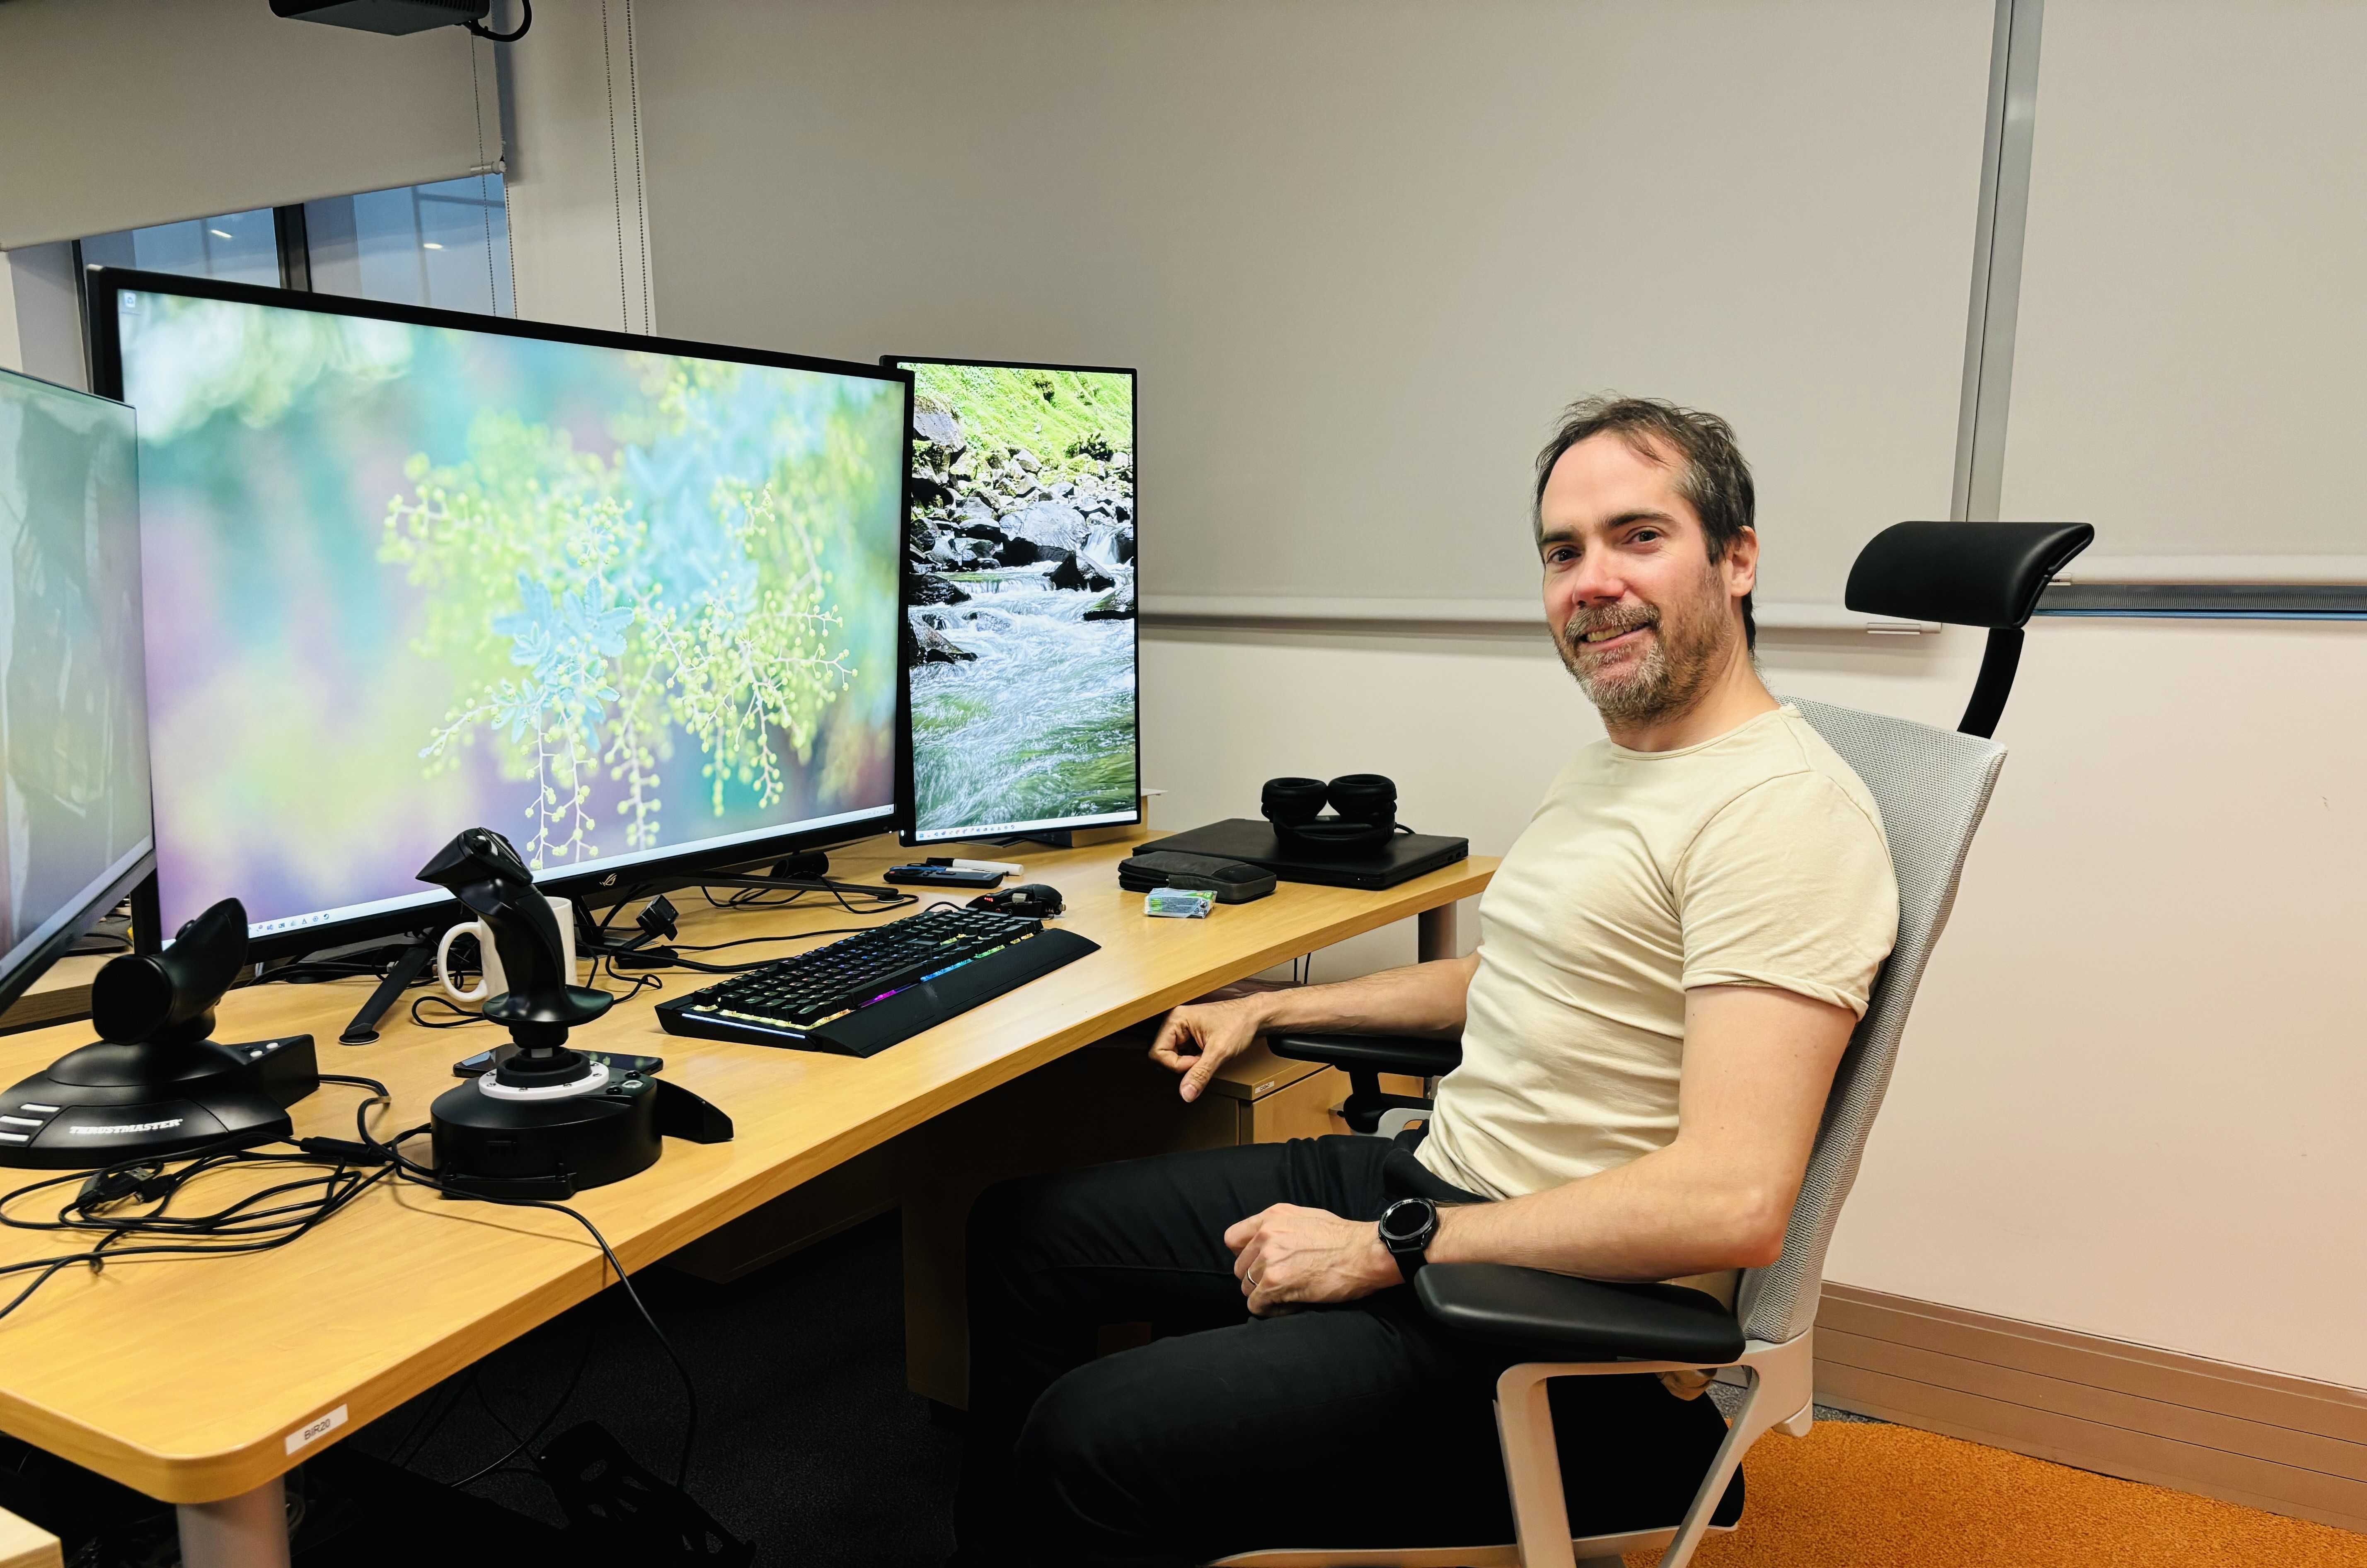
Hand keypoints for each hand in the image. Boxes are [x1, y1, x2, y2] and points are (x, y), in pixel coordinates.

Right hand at [1148, 997, 1265, 1101]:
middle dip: (1183, 1064)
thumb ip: (1200, 1074)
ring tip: (1206, 1055)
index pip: (1158, 1053)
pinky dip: (1194, 1061)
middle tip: (1202, 1059)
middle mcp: (1175, 1022)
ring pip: (1172, 1058)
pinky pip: (1182, 1056)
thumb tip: (1186, 1094)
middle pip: (1163, 1056)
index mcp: (1176, 1019)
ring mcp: (1181, 1030)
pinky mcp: (1189, 1037)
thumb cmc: (1239, 1023)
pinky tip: (1206, 1054)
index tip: (1197, 1062)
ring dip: (1189, 1063)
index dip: (1177, 1064)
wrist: (1255, 1016)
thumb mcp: (1219, 1051)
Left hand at [1223, 1203, 1399, 1315]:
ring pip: (1248, 1288)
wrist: (1365, 1252)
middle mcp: (1265, 1235)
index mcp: (1271, 1218)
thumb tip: (1265, 1242)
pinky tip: (1293, 1304)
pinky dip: (1273, 1310)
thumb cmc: (1343, 1237)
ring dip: (1267, 1296)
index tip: (1259, 1265)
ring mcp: (1268, 1259)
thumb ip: (1280, 1227)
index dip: (1243, 1256)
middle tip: (1283, 1283)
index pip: (1232, 1239)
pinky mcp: (1275, 1283)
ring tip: (1291, 1294)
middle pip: (1240, 1269)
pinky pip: (1257, 1306)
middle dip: (1258, 1280)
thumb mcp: (1306, 1217)